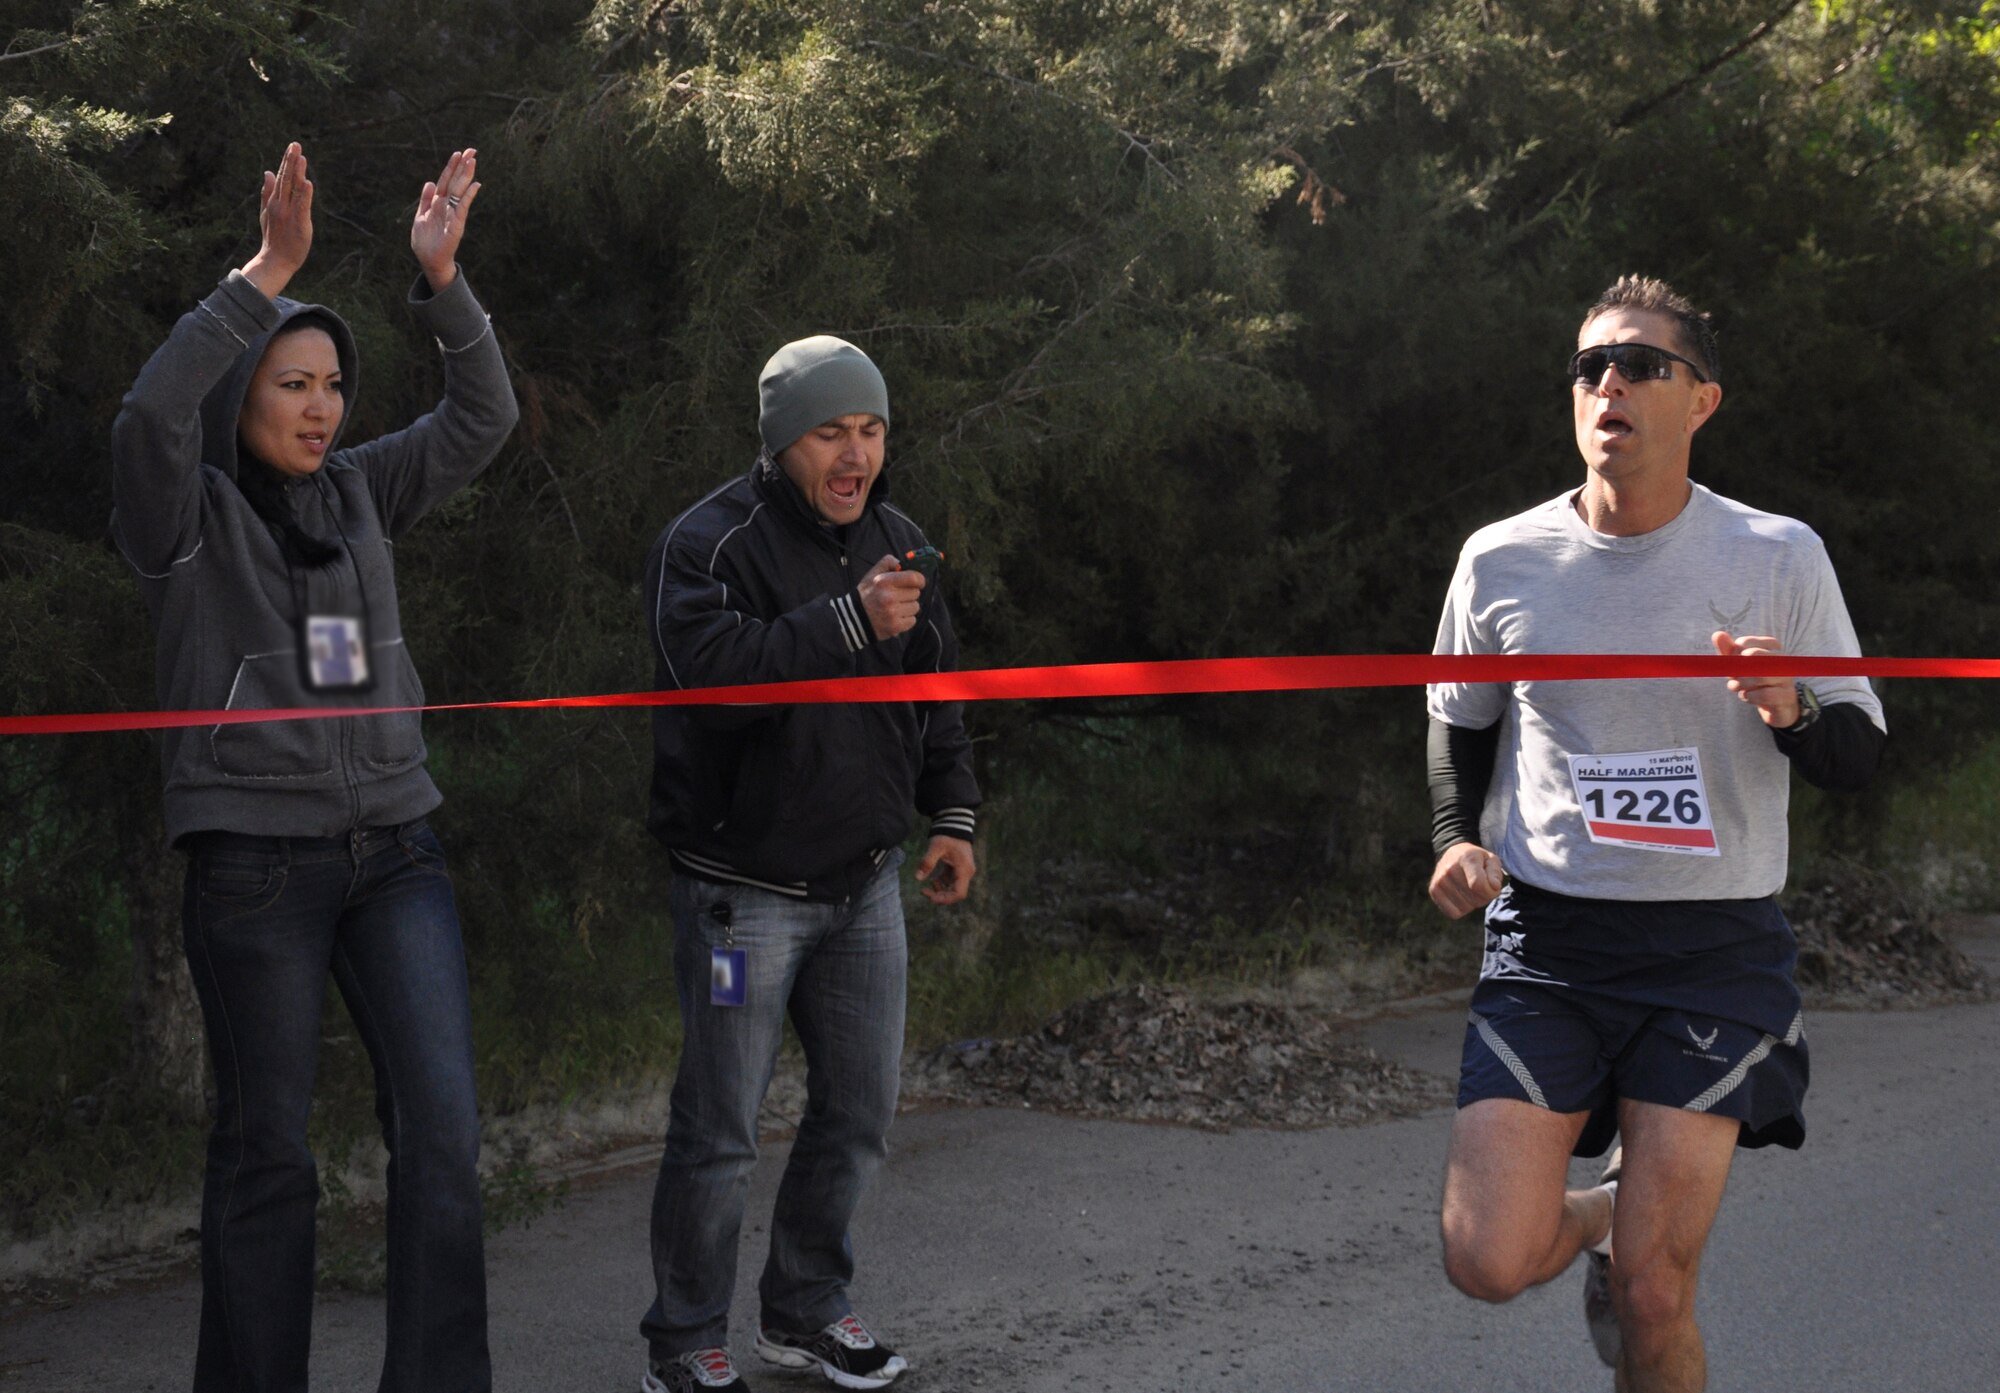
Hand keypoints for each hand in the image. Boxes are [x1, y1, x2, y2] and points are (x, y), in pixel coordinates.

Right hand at [241, 143, 313, 297]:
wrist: (275, 260)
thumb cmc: (274, 237)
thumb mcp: (267, 212)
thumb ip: (267, 192)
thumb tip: (267, 172)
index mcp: (274, 201)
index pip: (281, 177)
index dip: (287, 162)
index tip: (292, 147)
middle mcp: (279, 204)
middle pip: (286, 179)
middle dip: (291, 161)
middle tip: (295, 145)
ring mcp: (288, 213)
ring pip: (292, 190)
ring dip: (297, 173)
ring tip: (301, 157)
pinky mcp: (299, 223)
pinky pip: (302, 207)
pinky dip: (304, 195)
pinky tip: (307, 183)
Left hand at [411, 148, 480, 291]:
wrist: (429, 260)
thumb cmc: (425, 242)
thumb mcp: (421, 217)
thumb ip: (425, 200)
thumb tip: (430, 182)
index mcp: (437, 203)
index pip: (446, 180)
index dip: (451, 167)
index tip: (458, 153)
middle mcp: (447, 206)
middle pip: (456, 181)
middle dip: (463, 166)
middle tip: (472, 150)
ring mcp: (453, 214)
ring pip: (460, 190)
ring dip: (466, 175)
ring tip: (473, 160)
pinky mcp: (456, 224)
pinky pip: (462, 207)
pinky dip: (468, 196)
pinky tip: (475, 185)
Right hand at [858, 554, 924, 640]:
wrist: (855, 619)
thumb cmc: (867, 594)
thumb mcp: (873, 574)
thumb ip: (889, 562)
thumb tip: (905, 563)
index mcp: (884, 581)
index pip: (914, 577)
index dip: (919, 580)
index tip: (918, 582)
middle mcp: (889, 597)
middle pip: (916, 593)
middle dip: (910, 593)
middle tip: (898, 596)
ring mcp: (892, 613)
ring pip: (916, 607)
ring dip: (908, 607)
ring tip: (896, 607)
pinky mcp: (895, 626)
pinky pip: (913, 620)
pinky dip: (906, 619)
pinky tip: (895, 616)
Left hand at [915, 835, 975, 904]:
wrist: (955, 824)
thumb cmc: (947, 835)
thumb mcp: (935, 848)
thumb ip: (927, 862)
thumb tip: (917, 878)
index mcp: (964, 870)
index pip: (959, 893)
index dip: (945, 899)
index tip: (930, 897)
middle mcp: (966, 873)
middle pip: (955, 893)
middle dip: (940, 896)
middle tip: (924, 892)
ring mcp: (963, 871)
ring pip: (952, 888)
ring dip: (940, 890)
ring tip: (926, 887)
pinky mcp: (958, 868)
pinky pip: (950, 881)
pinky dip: (941, 883)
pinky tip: (932, 879)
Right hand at [1430, 842, 1504, 919]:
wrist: (1453, 854)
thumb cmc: (1476, 860)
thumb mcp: (1491, 860)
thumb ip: (1495, 873)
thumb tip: (1494, 887)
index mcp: (1467, 858)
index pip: (1478, 885)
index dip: (1491, 891)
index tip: (1493, 886)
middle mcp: (1450, 868)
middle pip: (1475, 899)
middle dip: (1483, 897)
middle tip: (1481, 887)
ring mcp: (1440, 880)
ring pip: (1465, 908)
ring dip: (1472, 904)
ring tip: (1470, 890)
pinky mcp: (1433, 891)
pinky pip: (1453, 913)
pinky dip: (1461, 909)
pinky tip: (1461, 897)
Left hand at [1712, 631, 1801, 727]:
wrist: (1775, 705)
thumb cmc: (1753, 680)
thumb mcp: (1738, 665)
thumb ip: (1728, 649)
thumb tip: (1718, 634)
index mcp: (1771, 647)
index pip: (1744, 643)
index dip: (1732, 655)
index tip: (1733, 663)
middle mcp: (1782, 659)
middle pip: (1753, 656)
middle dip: (1736, 668)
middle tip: (1733, 676)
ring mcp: (1786, 677)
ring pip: (1759, 676)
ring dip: (1740, 683)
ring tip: (1737, 686)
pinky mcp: (1786, 695)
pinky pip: (1764, 694)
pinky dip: (1749, 696)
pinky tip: (1747, 696)